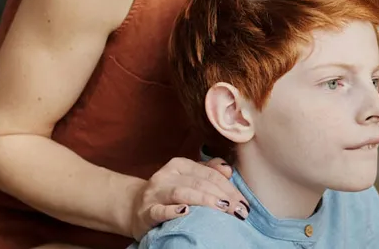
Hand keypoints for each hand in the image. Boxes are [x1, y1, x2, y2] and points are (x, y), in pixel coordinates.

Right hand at [127, 157, 250, 239]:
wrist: (134, 208)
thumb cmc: (169, 194)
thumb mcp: (188, 179)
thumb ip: (209, 172)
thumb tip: (228, 169)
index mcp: (180, 165)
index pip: (210, 174)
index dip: (230, 188)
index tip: (244, 204)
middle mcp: (166, 176)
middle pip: (199, 183)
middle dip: (223, 196)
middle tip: (239, 211)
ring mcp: (154, 193)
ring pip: (182, 193)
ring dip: (205, 200)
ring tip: (222, 208)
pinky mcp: (146, 212)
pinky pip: (159, 211)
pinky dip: (173, 211)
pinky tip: (186, 212)